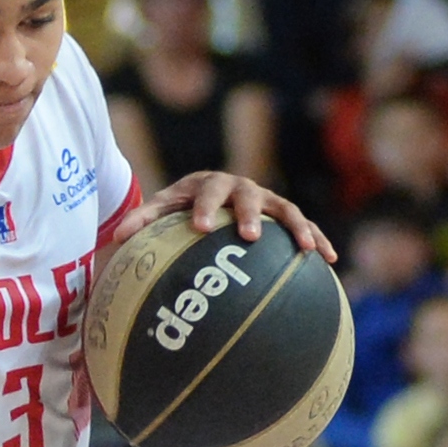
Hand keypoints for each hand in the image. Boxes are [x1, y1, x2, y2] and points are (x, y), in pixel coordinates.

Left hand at [112, 173, 331, 259]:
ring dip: (297, 228)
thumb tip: (116, 238)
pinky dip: (319, 239)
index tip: (200, 228)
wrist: (211, 194)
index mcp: (211, 185)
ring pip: (287, 211)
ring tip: (306, 249)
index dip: (205, 208)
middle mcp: (244, 189)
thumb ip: (142, 221)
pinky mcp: (285, 217)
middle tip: (248, 236)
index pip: (207, 193)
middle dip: (250, 214)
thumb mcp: (163, 211)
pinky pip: (307, 227)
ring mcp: (269, 202)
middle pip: (250, 197)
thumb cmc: (183, 207)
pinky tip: (331, 261)